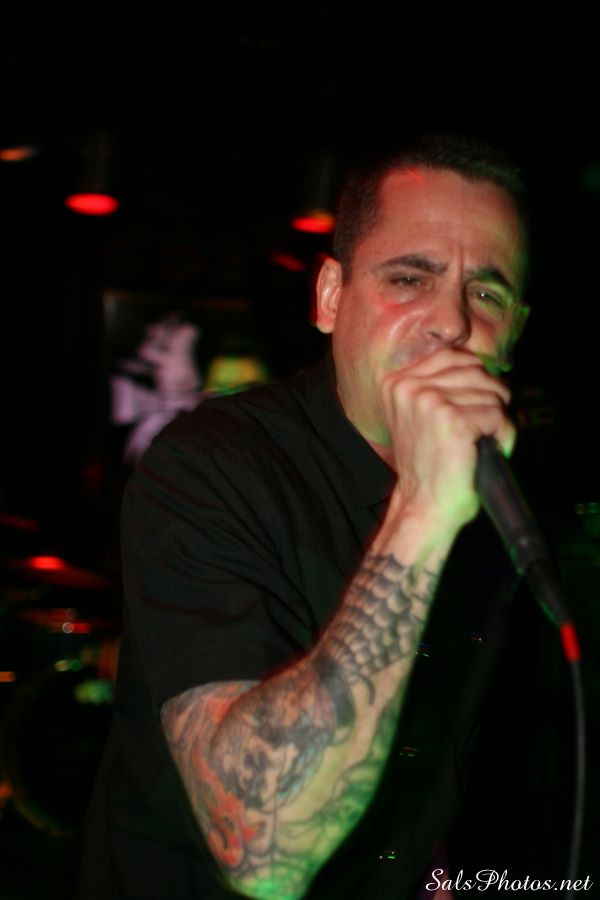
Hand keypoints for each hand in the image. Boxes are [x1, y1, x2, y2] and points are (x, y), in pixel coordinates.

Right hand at [380, 348, 514, 531]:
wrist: (424, 508)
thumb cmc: (429, 466)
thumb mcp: (422, 415)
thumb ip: (441, 385)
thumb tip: (482, 365)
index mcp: (397, 382)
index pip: (455, 356)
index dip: (475, 381)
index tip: (470, 411)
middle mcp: (409, 387)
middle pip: (477, 371)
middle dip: (489, 399)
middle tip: (480, 430)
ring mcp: (429, 401)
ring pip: (491, 392)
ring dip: (496, 420)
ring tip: (481, 443)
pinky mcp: (452, 420)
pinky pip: (498, 415)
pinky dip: (503, 435)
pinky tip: (485, 452)